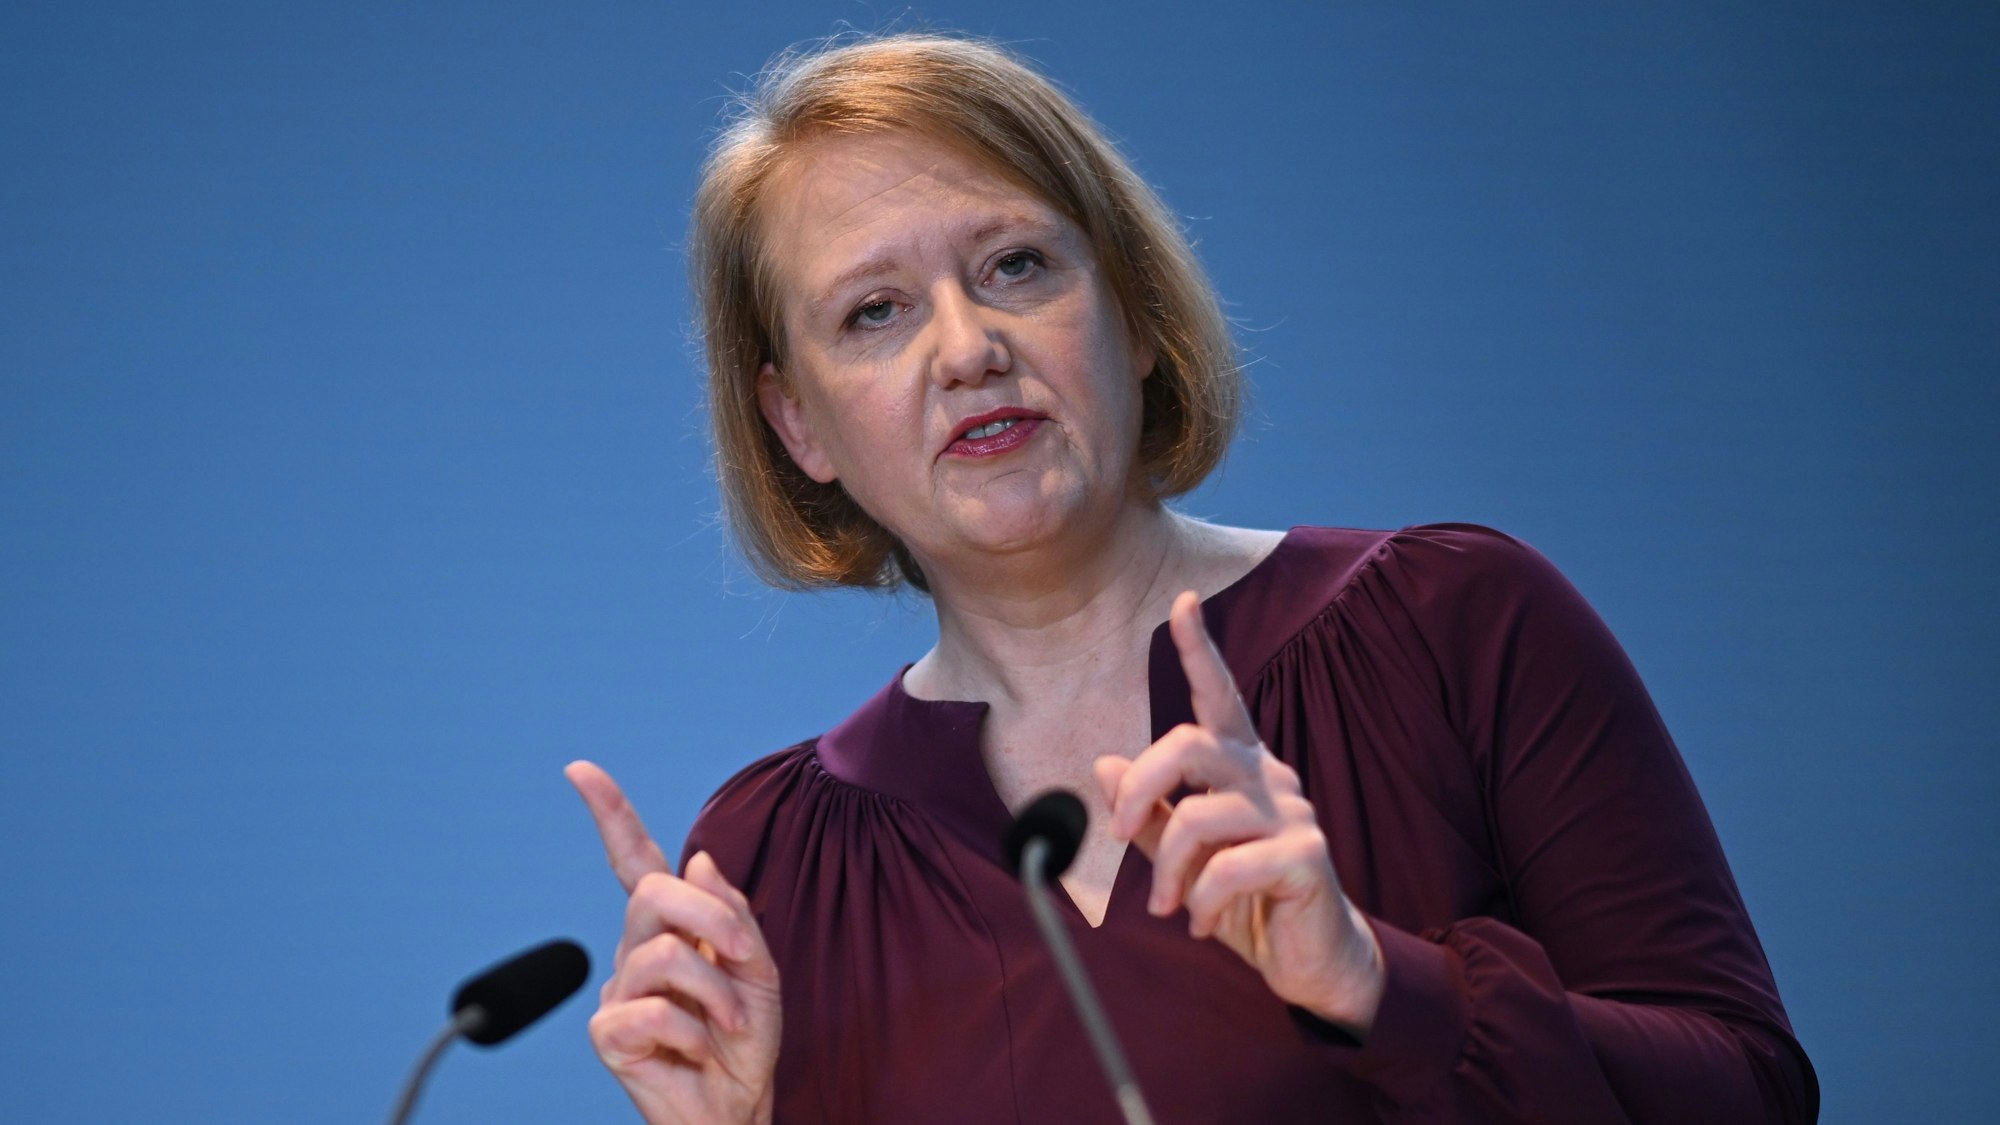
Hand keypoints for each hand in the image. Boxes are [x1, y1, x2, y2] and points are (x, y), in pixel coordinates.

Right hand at [566, 761, 781, 1124]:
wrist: (738, 1104)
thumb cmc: (744, 1040)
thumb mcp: (758, 968)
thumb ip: (733, 914)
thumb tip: (700, 862)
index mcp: (669, 927)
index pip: (635, 862)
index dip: (610, 814)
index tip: (580, 771)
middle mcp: (635, 951)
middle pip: (655, 894)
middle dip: (713, 920)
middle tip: (748, 962)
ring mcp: (617, 991)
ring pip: (665, 953)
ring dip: (718, 991)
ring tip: (729, 1024)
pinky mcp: (608, 1032)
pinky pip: (652, 1008)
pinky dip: (693, 1029)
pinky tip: (697, 1049)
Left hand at [1093, 592, 1385, 1037]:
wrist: (1310, 959)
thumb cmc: (1245, 901)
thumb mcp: (1185, 857)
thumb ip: (1152, 813)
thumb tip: (1103, 763)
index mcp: (1239, 766)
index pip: (1219, 695)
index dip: (1200, 648)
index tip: (1181, 601)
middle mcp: (1268, 775)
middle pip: (1188, 744)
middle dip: (1140, 788)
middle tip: (1119, 836)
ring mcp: (1291, 812)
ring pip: (1199, 814)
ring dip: (1166, 870)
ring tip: (1168, 907)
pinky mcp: (1306, 855)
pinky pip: (1230, 866)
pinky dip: (1202, 902)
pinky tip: (1204, 926)